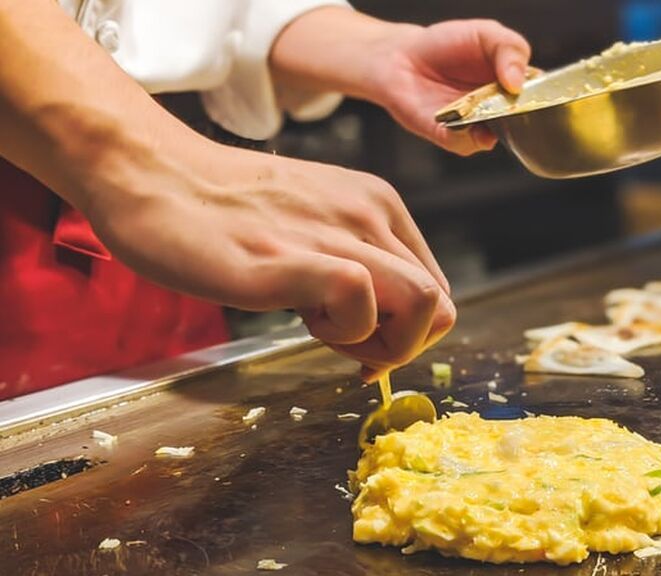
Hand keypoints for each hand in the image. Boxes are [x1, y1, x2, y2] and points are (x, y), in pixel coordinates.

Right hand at [83, 136, 454, 377]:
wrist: (151, 173)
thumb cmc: (222, 208)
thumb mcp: (312, 224)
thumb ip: (352, 263)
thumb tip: (377, 328)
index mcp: (378, 205)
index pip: (436, 290)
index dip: (410, 334)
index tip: (366, 348)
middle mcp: (369, 214)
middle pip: (439, 307)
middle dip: (402, 347)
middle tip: (350, 350)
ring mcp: (335, 233)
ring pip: (422, 303)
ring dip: (379, 343)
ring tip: (321, 328)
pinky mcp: (291, 258)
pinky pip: (359, 298)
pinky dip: (343, 332)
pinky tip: (300, 320)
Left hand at [372, 20, 531, 155]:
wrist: (401, 57)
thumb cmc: (445, 45)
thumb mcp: (486, 33)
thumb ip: (510, 49)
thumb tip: (518, 82)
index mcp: (514, 83)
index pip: (542, 96)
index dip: (546, 96)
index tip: (543, 92)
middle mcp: (499, 109)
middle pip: (524, 122)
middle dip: (524, 116)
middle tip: (516, 103)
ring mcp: (477, 125)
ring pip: (498, 136)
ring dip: (496, 127)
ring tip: (487, 111)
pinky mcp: (452, 136)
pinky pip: (466, 143)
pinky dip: (466, 134)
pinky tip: (461, 120)